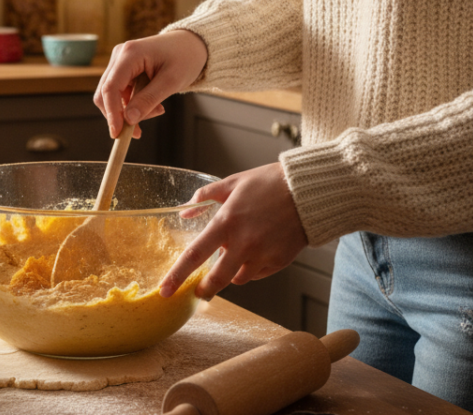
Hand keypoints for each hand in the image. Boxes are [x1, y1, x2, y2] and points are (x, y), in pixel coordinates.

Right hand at [94, 30, 207, 138]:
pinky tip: (153, 105)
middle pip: (105, 93)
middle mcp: (119, 56)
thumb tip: (128, 120)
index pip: (111, 87)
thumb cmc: (184, 58)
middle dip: (120, 115)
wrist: (190, 44)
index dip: (112, 112)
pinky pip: (120, 94)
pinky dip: (133, 105)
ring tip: (157, 110)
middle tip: (139, 130)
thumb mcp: (171, 82)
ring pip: (112, 97)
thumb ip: (148, 100)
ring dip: (129, 111)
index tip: (117, 133)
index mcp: (130, 53)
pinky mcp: (122, 70)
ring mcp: (119, 63)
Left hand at [160, 163, 307, 299]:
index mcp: (226, 222)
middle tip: (198, 290)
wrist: (308, 191)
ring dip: (231, 273)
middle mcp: (243, 243)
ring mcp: (262, 255)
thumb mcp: (232, 182)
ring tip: (235, 257)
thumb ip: (205, 196)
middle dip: (204, 289)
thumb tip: (184, 210)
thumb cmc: (268, 183)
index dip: (177, 276)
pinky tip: (255, 253)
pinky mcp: (279, 262)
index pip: (194, 255)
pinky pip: (257, 274)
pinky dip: (251, 269)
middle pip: (216, 280)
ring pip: (238, 280)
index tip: (164, 291)